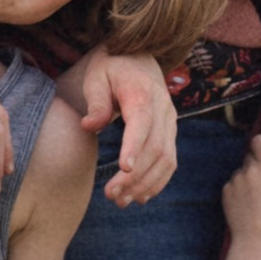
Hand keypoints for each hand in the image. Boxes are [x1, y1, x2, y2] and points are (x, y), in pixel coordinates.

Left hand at [67, 48, 178, 204]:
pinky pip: (170, 162)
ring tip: (122, 201)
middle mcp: (163, 109)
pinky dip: (158, 182)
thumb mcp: (97, 76)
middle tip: (111, 195)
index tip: (124, 168)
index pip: (142, 123)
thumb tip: (90, 126)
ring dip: (146, 184)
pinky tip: (140, 197)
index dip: (134, 146)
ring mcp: (170, 122)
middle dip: (135, 176)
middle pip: (156, 148)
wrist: (139, 58)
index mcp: (143, 93)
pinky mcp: (170, 133)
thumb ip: (95, 101)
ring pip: (166, 160)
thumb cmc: (112, 67)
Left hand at [222, 134, 260, 259]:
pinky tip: (246, 204)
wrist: (257, 239)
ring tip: (256, 198)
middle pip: (250, 156)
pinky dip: (238, 190)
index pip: (260, 140)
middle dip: (257, 164)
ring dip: (247, 178)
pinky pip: (233, 183)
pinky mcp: (225, 189)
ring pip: (241, 170)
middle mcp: (250, 168)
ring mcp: (236, 179)